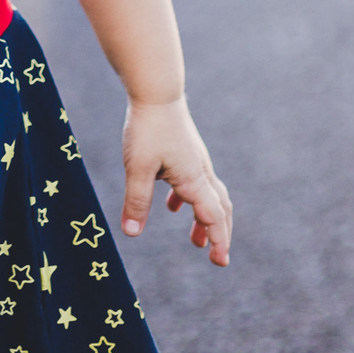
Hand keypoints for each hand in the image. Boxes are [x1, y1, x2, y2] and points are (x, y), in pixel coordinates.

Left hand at [120, 96, 231, 266]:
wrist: (156, 90)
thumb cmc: (148, 127)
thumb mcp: (138, 167)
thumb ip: (136, 201)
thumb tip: (132, 234)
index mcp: (194, 179)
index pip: (213, 217)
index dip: (219, 240)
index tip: (221, 262)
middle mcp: (200, 170)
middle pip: (219, 208)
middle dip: (220, 234)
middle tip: (217, 258)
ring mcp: (194, 159)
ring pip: (208, 195)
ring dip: (204, 219)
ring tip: (195, 240)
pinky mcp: (185, 150)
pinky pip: (193, 181)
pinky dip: (188, 199)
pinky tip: (171, 204)